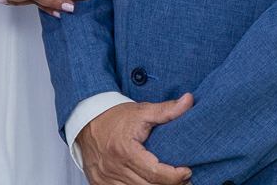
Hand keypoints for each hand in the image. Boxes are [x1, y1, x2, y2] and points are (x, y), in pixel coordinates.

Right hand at [79, 96, 193, 184]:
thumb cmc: (116, 117)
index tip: (187, 170)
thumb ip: (167, 110)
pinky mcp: (100, 184)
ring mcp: (105, 179)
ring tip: (166, 178)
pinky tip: (147, 180)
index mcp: (125, 151)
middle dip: (170, 183)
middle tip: (182, 176)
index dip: (176, 176)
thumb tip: (189, 100)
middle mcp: (114, 168)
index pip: (156, 174)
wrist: (86, 120)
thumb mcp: (142, 111)